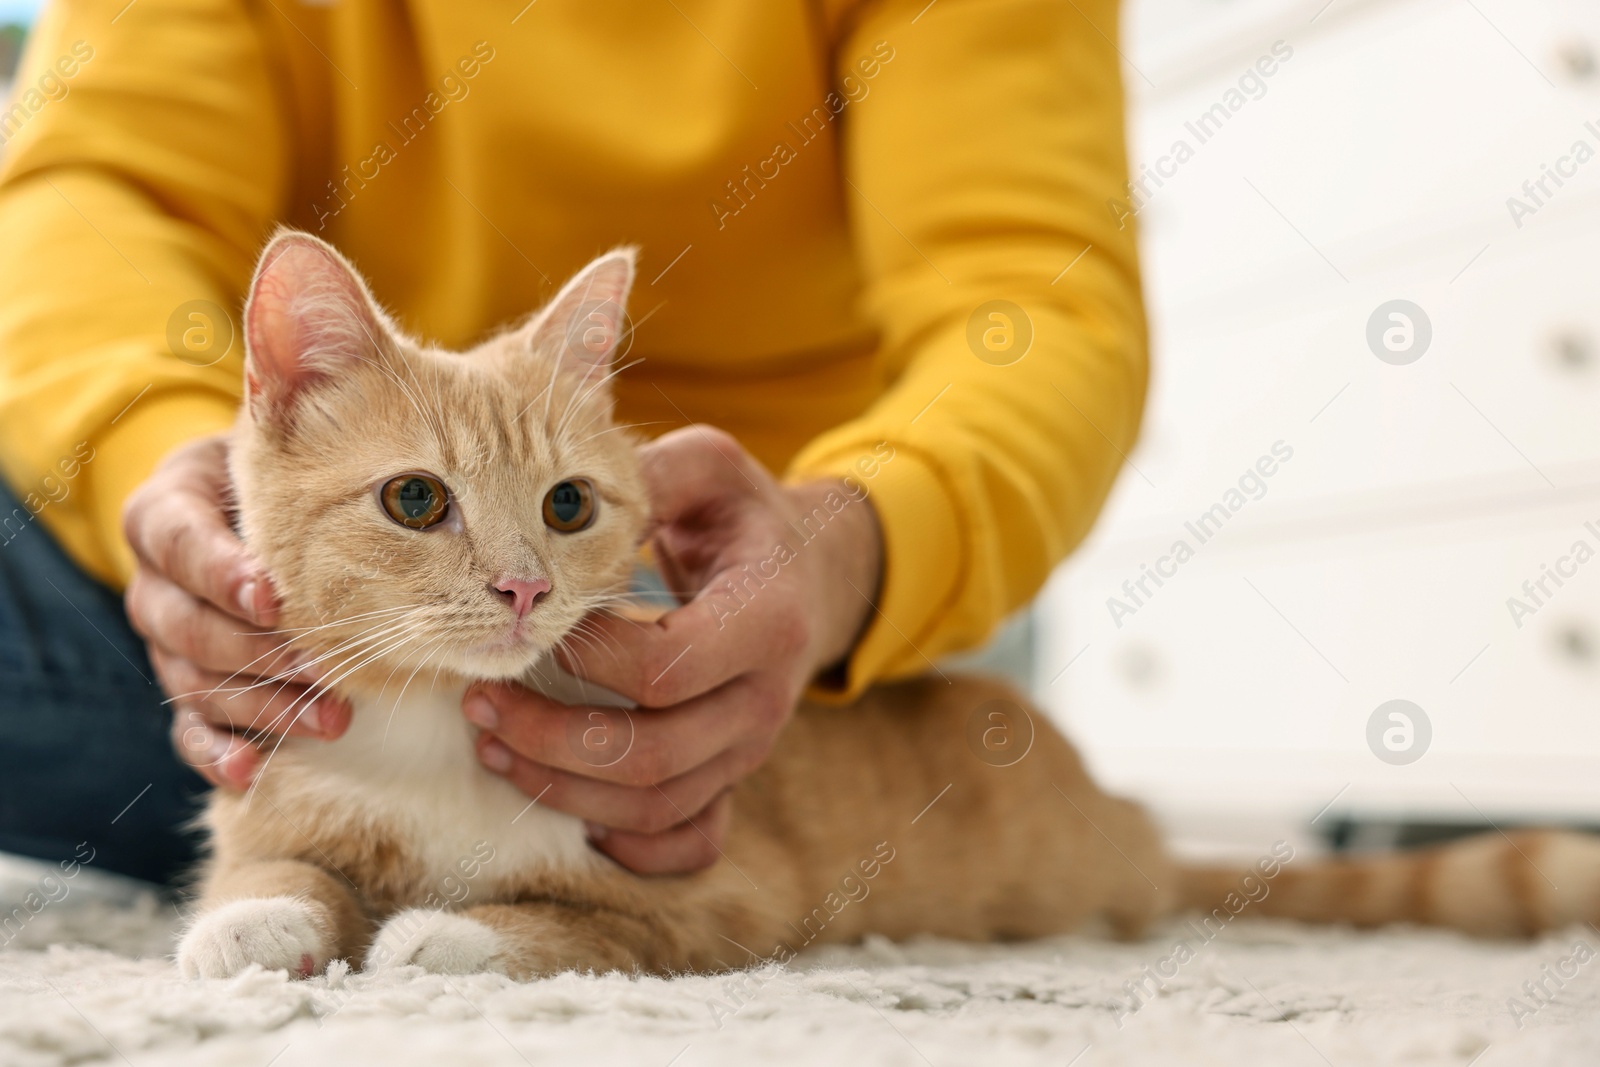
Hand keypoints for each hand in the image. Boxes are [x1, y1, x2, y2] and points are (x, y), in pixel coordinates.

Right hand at [122, 433, 350, 788]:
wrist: (247, 503)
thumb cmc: (276, 479)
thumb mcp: (276, 456)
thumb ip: (303, 464)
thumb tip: (394, 477)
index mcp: (163, 515)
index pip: (180, 542)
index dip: (221, 574)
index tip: (270, 598)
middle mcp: (155, 584)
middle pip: (188, 626)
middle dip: (258, 653)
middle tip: (323, 666)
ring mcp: (167, 643)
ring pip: (196, 683)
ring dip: (263, 706)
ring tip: (331, 719)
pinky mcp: (188, 685)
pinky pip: (188, 729)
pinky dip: (216, 754)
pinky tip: (251, 772)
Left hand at [463, 425, 882, 874]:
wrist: (811, 575)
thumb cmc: (744, 518)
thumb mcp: (712, 469)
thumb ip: (654, 474)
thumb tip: (570, 500)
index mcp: (766, 620)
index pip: (664, 669)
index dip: (586, 660)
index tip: (534, 625)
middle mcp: (765, 700)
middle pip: (652, 754)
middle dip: (550, 738)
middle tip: (480, 702)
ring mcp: (751, 750)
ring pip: (656, 806)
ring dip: (563, 788)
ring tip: (494, 744)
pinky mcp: (734, 778)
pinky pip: (690, 842)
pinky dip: (629, 847)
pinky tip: (569, 812)